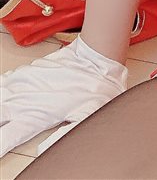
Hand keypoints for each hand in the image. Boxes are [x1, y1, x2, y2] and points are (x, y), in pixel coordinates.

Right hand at [0, 34, 127, 157]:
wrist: (95, 56)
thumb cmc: (94, 87)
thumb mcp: (86, 117)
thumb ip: (65, 135)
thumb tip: (44, 150)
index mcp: (37, 115)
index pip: (7, 137)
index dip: (0, 145)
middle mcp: (25, 100)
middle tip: (0, 128)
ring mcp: (24, 83)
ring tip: (0, 115)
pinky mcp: (27, 70)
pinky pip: (3, 80)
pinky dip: (0, 89)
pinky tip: (1, 94)